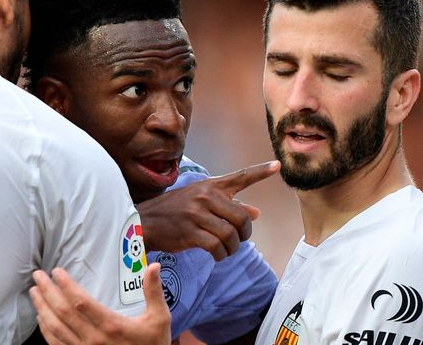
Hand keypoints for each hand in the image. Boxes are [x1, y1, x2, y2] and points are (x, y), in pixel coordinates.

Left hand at [30, 263, 171, 344]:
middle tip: (38, 276)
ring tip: (34, 292)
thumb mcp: (159, 319)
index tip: (56, 271)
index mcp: (111, 325)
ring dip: (42, 309)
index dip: (65, 285)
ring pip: (55, 329)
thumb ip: (154, 292)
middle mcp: (93, 339)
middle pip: (62, 313)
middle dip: (47, 292)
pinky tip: (41, 318)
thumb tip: (155, 265)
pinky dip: (45, 330)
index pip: (80, 302)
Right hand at [137, 160, 279, 259]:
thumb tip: (256, 212)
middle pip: (241, 217)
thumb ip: (228, 205)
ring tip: (226, 250)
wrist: (145, 221)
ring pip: (230, 234)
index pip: (239, 177)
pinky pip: (216, 247)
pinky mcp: (190, 232)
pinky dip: (220, 255)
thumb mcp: (200, 201)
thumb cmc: (175, 210)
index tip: (277, 166)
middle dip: (244, 233)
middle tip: (239, 239)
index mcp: (210, 186)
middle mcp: (205, 196)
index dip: (260, 172)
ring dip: (232, 248)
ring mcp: (197, 214)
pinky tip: (216, 255)